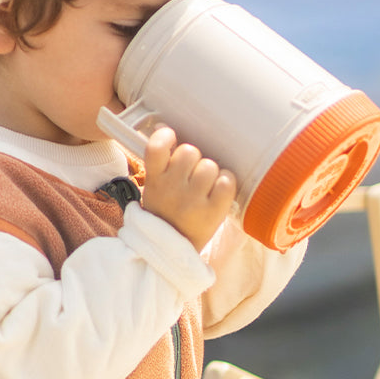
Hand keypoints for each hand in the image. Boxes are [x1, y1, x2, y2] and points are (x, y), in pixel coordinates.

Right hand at [141, 126, 235, 250]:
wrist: (170, 251)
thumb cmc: (166, 213)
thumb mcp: (154, 189)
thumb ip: (160, 162)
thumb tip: (164, 127)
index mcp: (154, 180)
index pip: (157, 146)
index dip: (166, 136)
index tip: (171, 138)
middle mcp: (171, 189)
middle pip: (190, 152)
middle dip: (194, 160)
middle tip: (191, 175)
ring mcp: (192, 201)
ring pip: (209, 165)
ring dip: (210, 173)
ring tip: (205, 186)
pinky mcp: (212, 212)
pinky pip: (226, 181)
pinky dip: (225, 183)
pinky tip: (218, 191)